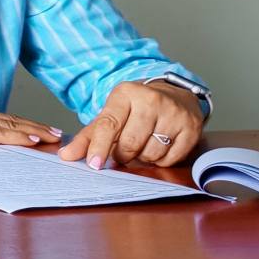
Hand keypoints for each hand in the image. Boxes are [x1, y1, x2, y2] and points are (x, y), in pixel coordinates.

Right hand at [0, 97, 62, 146]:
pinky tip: (34, 140)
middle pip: (11, 120)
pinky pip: (0, 134)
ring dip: (35, 130)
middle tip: (56, 131)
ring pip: (11, 125)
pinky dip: (19, 136)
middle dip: (35, 126)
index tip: (36, 128)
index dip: (19, 123)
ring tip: (53, 135)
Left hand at [59, 80, 203, 168]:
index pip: (109, 124)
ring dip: (143, 158)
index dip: (99, 147)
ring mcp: (174, 113)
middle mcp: (152, 100)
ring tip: (143, 144)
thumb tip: (66, 156)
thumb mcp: (111, 114)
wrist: (175, 94)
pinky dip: (161, 160)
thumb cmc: (137, 108)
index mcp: (126, 94)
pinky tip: (159, 146)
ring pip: (150, 153)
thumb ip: (88, 136)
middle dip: (122, 155)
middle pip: (130, 144)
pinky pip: (170, 159)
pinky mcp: (192, 128)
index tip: (94, 165)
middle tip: (123, 152)